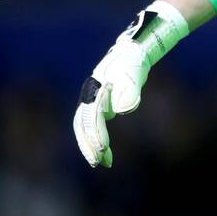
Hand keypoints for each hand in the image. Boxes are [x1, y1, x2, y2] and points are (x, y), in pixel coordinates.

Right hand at [73, 2, 187, 167]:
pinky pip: (92, 126)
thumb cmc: (133, 62)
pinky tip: (105, 152)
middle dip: (89, 145)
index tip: (104, 150)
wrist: (131, 53)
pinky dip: (97, 140)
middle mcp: (89, 96)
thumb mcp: (134, 73)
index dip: (95, 134)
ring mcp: (91, 101)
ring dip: (91, 146)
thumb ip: (129, 90)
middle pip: (82, 125)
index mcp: (95, 90)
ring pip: (85, 128)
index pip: (91, 116)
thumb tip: (122, 110)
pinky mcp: (98, 106)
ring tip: (103, 162)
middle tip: (99, 163)